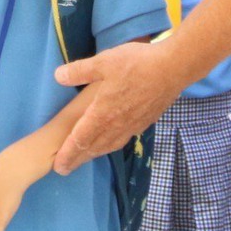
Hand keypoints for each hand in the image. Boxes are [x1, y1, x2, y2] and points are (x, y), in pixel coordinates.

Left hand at [50, 42, 185, 173]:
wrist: (172, 70)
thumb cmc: (137, 64)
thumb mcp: (104, 62)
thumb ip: (80, 71)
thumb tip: (58, 76)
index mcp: (103, 113)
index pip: (80, 139)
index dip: (68, 153)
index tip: (58, 166)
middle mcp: (117, 125)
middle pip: (93, 148)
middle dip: (77, 159)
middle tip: (64, 169)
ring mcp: (132, 126)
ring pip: (109, 146)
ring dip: (94, 154)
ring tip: (84, 158)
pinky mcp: (144, 122)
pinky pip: (122, 140)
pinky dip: (110, 146)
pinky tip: (111, 142)